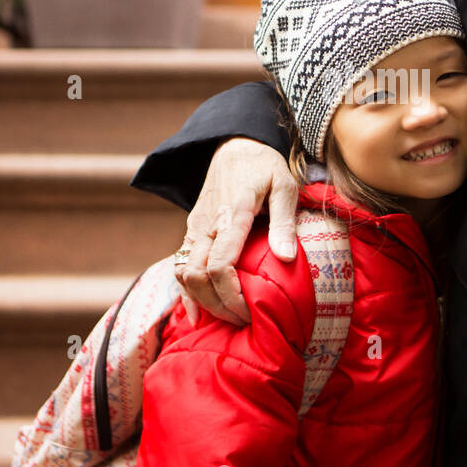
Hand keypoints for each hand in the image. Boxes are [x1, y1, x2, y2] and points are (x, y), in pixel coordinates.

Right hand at [175, 137, 297, 324]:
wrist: (235, 145)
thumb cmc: (265, 166)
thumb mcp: (284, 186)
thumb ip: (284, 222)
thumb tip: (287, 259)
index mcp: (232, 214)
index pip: (220, 265)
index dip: (232, 295)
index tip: (251, 312)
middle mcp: (206, 224)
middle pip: (197, 276)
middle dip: (218, 305)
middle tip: (244, 321)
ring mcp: (194, 228)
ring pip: (183, 274)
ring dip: (202, 301)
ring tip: (227, 318)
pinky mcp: (191, 230)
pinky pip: (179, 266)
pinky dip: (186, 292)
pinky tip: (198, 314)